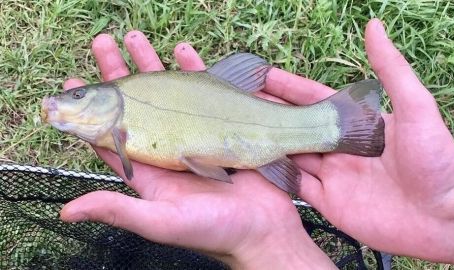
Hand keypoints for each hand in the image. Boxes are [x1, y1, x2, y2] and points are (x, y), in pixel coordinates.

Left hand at [59, 32, 336, 268]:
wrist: (263, 230)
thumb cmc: (213, 231)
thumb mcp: (162, 222)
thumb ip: (119, 210)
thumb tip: (67, 211)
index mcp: (148, 169)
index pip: (112, 132)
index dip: (93, 108)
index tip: (76, 78)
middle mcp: (166, 149)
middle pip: (137, 105)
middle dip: (120, 74)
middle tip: (104, 45)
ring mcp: (193, 136)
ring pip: (168, 94)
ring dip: (153, 66)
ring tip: (137, 40)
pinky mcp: (219, 129)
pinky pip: (204, 93)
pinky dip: (195, 71)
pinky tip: (185, 52)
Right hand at [259, 19, 453, 267]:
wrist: (443, 219)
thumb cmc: (435, 161)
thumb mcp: (417, 109)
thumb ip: (392, 70)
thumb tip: (374, 26)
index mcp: (355, 123)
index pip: (312, 99)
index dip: (286, 86)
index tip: (260, 74)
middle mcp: (338, 147)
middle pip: (295, 127)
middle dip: (269, 113)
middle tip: (239, 103)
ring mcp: (332, 174)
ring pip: (290, 155)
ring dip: (267, 143)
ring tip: (239, 131)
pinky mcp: (328, 202)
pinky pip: (295, 186)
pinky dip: (276, 176)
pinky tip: (256, 166)